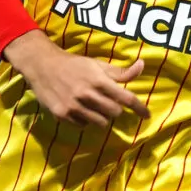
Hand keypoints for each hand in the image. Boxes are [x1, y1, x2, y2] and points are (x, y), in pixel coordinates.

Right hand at [4, 31, 147, 126]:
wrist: (43, 66)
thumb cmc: (74, 64)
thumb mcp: (97, 65)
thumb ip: (120, 71)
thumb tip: (142, 65)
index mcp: (99, 80)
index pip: (126, 98)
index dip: (140, 108)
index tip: (147, 116)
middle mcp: (87, 94)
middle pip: (115, 113)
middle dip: (116, 110)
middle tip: (109, 103)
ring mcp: (74, 106)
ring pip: (100, 123)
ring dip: (102, 117)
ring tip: (94, 106)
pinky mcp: (62, 115)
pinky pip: (83, 126)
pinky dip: (85, 120)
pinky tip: (80, 109)